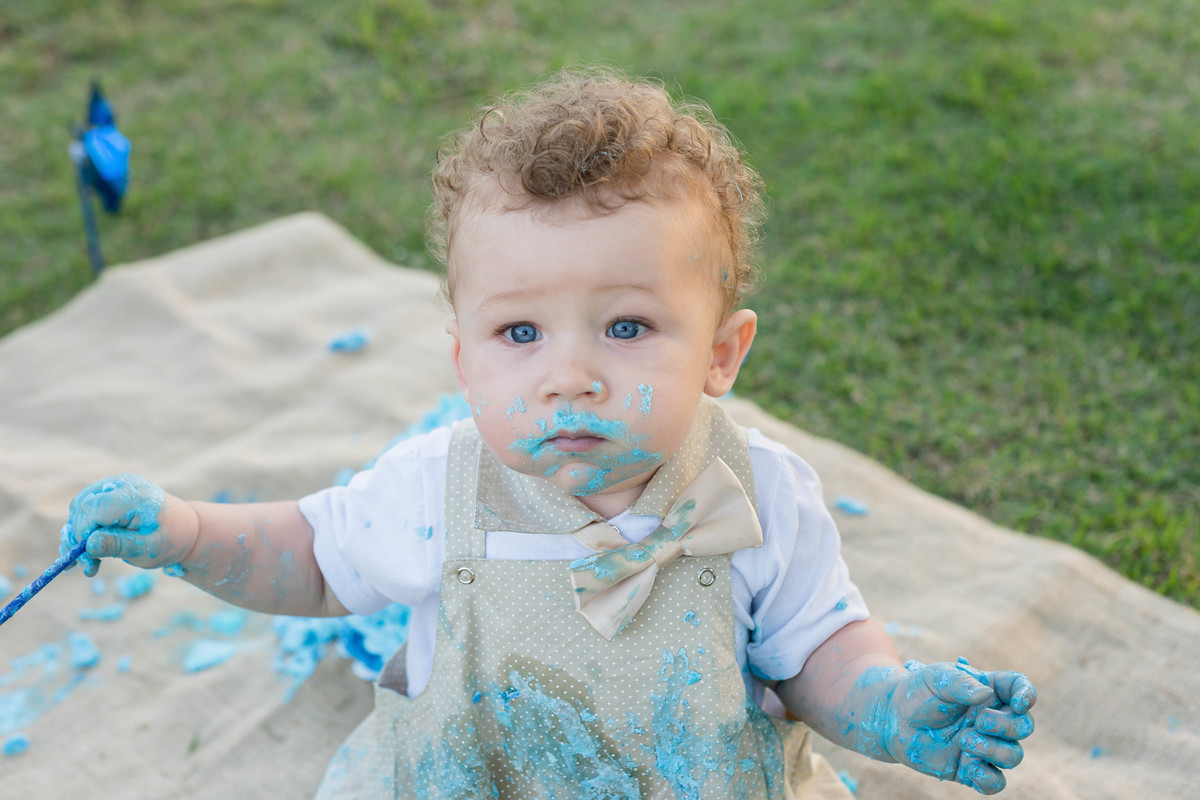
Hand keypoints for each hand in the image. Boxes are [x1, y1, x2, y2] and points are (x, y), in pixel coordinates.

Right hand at [59, 474, 189, 576]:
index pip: (94, 508)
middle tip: (85, 566)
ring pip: (79, 509)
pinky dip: (82, 532)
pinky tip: (86, 554)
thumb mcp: (147, 549)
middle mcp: (122, 484)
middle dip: (76, 538)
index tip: (87, 559)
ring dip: (76, 537)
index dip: (83, 533)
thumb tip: (88, 545)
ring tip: (88, 564)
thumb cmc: (170, 540)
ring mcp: (115, 486)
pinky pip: (85, 510)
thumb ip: (118, 545)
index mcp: (135, 495)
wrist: (186, 529)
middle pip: (81, 507)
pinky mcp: (110, 494)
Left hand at [863, 659, 1035, 794]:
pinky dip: (989, 779)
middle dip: (1007, 726)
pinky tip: (971, 768)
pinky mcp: (970, 768)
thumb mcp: (937, 677)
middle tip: (978, 722)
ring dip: (994, 750)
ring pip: (1013, 756)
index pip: (1020, 688)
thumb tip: (985, 696)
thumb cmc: (918, 692)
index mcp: (989, 691)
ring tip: (963, 740)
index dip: (1027, 695)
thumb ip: (961, 683)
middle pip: (1024, 726)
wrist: (892, 718)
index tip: (1020, 703)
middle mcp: (992, 719)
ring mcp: (984, 745)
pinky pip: (996, 782)